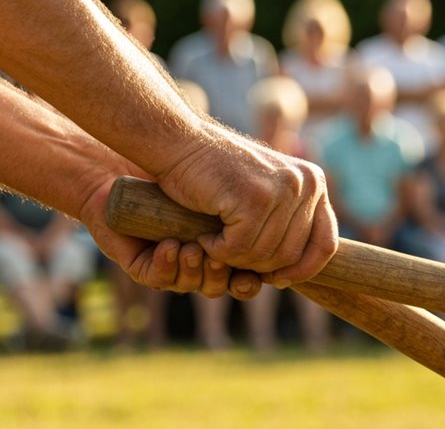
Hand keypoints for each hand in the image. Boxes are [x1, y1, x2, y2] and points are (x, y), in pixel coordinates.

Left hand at [78, 176, 261, 299]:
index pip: (251, 277)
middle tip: (228, 249)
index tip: (266, 263)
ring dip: (197, 269)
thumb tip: (308, 216)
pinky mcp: (143, 266)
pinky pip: (158, 277)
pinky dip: (166, 265)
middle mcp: (203, 264)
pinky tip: (169, 247)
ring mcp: (175, 267)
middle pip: (226, 284)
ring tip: (194, 247)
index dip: (261, 276)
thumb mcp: (241, 189)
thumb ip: (271, 209)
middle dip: (231, 268)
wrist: (136, 158)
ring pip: (195, 286)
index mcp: (227, 251)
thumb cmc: (189, 169)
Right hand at [155, 122, 337, 287]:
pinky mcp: (255, 197)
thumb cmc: (219, 177)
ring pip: (265, 255)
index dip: (302, 270)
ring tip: (214, 242)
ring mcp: (283, 188)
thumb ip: (290, 221)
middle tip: (231, 254)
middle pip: (292, 255)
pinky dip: (218, 252)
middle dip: (259, 265)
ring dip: (234, 259)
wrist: (182, 146)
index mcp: (315, 182)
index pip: (325, 243)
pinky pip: (240, 248)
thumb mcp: (267, 194)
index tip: (276, 279)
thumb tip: (302, 270)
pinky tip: (205, 238)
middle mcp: (307, 182)